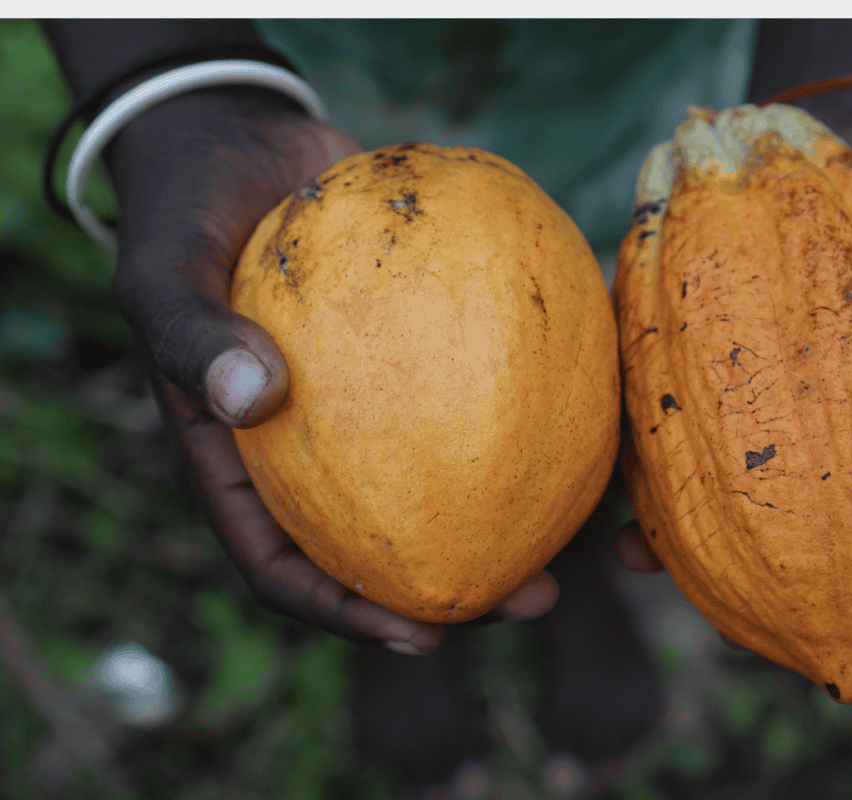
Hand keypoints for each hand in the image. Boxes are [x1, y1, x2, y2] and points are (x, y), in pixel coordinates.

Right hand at [108, 89, 558, 651]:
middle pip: (383, 543)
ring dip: (509, 516)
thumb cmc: (184, 214)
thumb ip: (193, 334)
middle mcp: (310, 445)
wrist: (235, 142)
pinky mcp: (417, 349)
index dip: (348, 613)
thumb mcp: (163, 272)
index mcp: (240, 461)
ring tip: (580, 540)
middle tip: (533, 599)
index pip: (285, 566)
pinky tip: (586, 425)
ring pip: (442, 479)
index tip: (423, 637)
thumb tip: (251, 399)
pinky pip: (475, 394)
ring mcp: (370, 401)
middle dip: (457, 586)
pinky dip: (525, 414)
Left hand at [615, 85, 851, 577]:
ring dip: (668, 512)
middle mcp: (815, 412)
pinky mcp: (698, 329)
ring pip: (708, 464)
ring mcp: (748, 378)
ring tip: (631, 551)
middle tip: (709, 601)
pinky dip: (638, 415)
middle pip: (780, 511)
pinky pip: (664, 382)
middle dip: (737, 566)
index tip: (830, 621)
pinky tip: (609, 444)